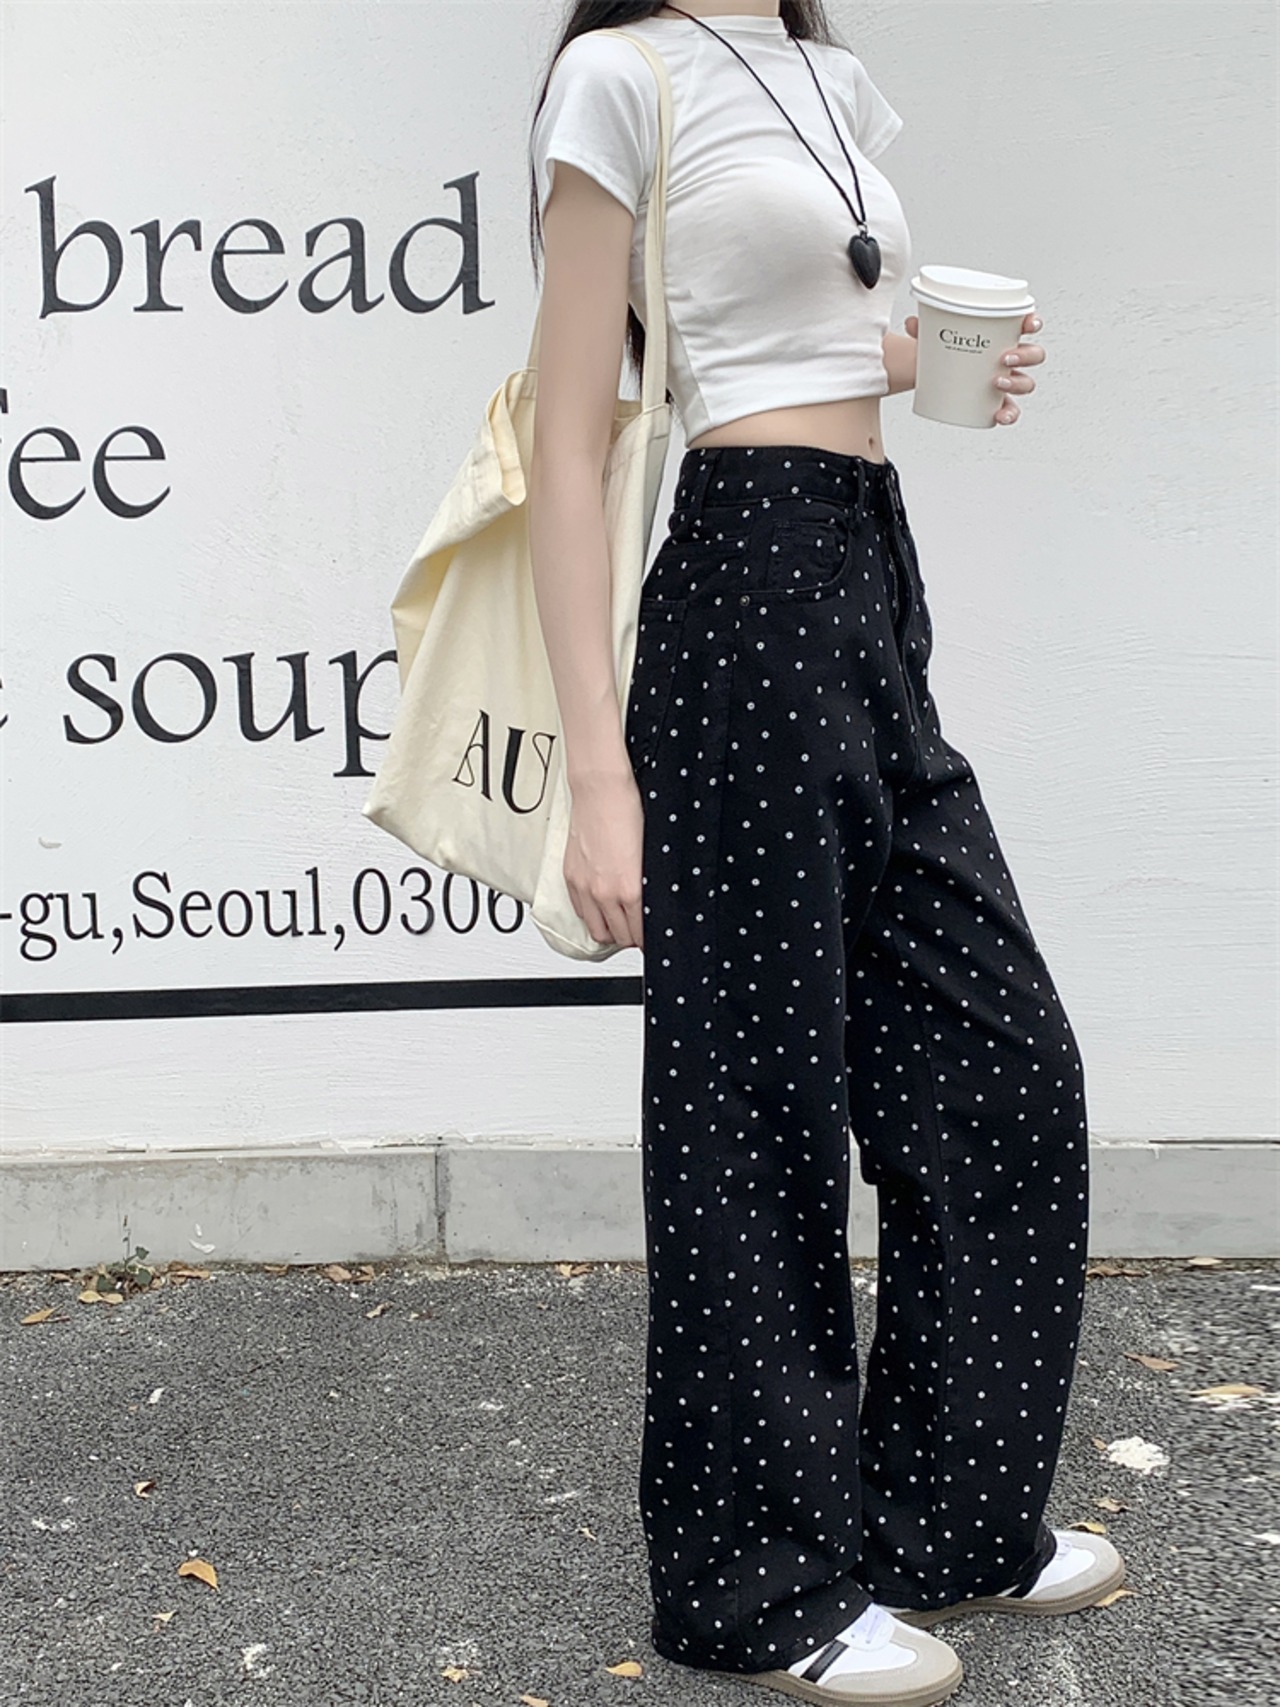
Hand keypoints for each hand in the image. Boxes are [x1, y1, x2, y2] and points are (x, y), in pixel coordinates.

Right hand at [564, 768, 644, 949]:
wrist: (600, 791)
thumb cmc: (627, 813)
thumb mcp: (649, 855)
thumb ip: (647, 885)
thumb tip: (652, 904)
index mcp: (630, 889)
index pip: (639, 932)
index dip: (647, 940)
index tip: (652, 939)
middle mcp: (604, 893)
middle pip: (618, 937)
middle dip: (631, 939)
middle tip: (639, 933)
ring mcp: (584, 887)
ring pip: (596, 931)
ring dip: (610, 932)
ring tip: (621, 925)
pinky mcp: (570, 878)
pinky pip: (580, 912)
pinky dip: (591, 916)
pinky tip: (601, 909)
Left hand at [903, 309, 1044, 425]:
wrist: (937, 377)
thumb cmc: (947, 352)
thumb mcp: (936, 337)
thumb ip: (924, 329)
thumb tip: (912, 322)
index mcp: (1002, 336)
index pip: (1026, 325)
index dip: (1033, 322)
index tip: (1028, 324)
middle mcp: (1010, 359)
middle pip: (1034, 355)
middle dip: (1025, 356)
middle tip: (1004, 358)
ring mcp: (1006, 380)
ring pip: (1026, 382)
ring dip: (1016, 383)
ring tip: (996, 383)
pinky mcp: (997, 402)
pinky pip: (1011, 409)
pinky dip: (1008, 414)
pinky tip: (999, 415)